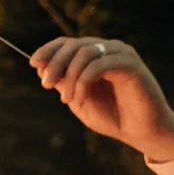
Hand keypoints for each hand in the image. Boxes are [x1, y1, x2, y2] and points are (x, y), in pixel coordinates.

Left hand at [30, 37, 173, 162]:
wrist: (139, 131)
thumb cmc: (111, 116)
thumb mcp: (78, 100)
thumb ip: (64, 84)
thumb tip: (42, 68)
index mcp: (95, 57)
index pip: (69, 43)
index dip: (49, 50)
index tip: (33, 63)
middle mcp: (108, 50)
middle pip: (75, 44)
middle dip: (55, 63)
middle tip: (45, 85)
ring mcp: (121, 55)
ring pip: (86, 52)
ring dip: (70, 77)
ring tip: (67, 100)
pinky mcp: (131, 64)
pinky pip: (100, 64)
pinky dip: (83, 81)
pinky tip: (78, 99)